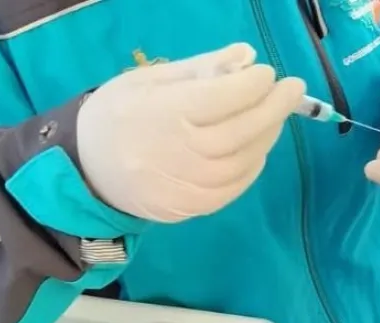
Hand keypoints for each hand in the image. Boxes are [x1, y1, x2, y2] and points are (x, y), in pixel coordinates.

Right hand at [77, 43, 305, 221]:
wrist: (88, 170)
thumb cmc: (118, 116)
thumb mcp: (149, 81)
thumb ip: (200, 69)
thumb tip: (246, 57)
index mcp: (161, 114)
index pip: (220, 99)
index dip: (251, 85)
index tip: (267, 73)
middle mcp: (176, 153)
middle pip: (238, 132)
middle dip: (272, 109)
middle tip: (292, 89)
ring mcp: (185, 186)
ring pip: (242, 161)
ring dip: (266, 136)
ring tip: (275, 115)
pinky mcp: (191, 208)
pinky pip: (234, 187)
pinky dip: (253, 165)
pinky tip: (258, 147)